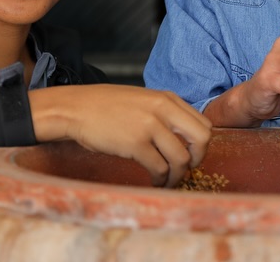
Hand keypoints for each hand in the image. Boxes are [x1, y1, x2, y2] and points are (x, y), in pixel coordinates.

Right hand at [29, 84, 211, 186]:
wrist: (75, 109)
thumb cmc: (106, 107)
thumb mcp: (143, 100)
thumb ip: (164, 112)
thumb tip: (183, 135)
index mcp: (168, 98)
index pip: (203, 123)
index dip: (201, 144)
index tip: (190, 154)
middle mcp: (163, 110)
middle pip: (202, 139)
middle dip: (197, 159)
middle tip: (185, 169)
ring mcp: (150, 126)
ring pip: (182, 159)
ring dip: (178, 175)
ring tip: (167, 181)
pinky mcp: (135, 144)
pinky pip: (160, 168)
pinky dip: (161, 180)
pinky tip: (155, 182)